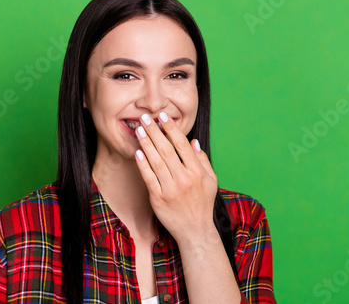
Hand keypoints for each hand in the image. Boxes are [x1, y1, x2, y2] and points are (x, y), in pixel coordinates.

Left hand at [134, 112, 217, 241]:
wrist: (195, 231)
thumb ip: (202, 161)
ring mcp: (170, 189)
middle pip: (167, 150)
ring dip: (146, 144)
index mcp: (197, 172)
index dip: (172, 129)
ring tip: (139, 130)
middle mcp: (184, 179)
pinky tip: (137, 152)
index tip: (163, 116)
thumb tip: (193, 142)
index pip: (182, 145)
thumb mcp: (211, 181)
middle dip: (155, 131)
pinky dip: (142, 164)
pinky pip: (148, 178)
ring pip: (156, 161)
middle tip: (145, 117)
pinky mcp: (158, 199)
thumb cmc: (202, 204)